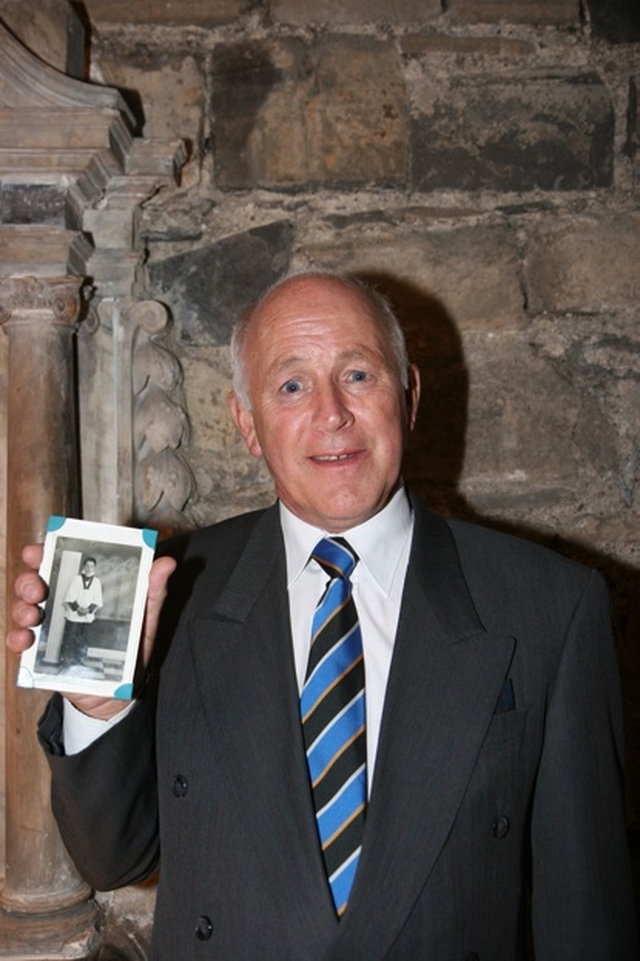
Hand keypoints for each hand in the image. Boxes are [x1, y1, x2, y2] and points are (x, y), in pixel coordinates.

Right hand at [7, 544, 176, 719]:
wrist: (119, 692)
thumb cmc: (131, 648)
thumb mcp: (146, 617)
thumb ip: (153, 590)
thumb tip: (166, 563)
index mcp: (83, 588)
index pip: (60, 561)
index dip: (45, 551)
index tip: (38, 549)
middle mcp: (60, 603)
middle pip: (33, 582)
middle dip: (29, 581)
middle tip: (37, 589)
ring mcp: (48, 627)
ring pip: (22, 608)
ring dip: (22, 608)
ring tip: (33, 615)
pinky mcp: (39, 653)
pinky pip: (19, 642)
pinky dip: (17, 638)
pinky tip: (25, 639)